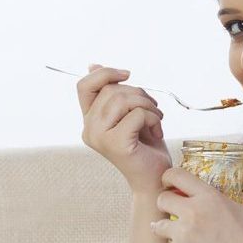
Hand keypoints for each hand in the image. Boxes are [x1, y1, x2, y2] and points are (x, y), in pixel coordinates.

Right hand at [77, 63, 171, 193]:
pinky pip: (137, 114)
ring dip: (149, 105)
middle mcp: (89, 129)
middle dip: (140, 94)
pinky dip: (154, 118)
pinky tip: (157, 132)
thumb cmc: (146, 146)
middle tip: (154, 109)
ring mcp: (99, 137)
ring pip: (124, 99)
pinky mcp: (115, 143)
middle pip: (111, 90)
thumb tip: (93, 65)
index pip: (84, 86)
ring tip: (157, 120)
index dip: (106, 73)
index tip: (128, 74)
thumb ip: (113, 93)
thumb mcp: (130, 112)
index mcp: (90, 120)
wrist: (155, 178)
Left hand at [150, 167, 242, 242]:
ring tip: (172, 232)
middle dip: (166, 203)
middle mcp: (192, 212)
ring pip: (157, 225)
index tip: (170, 182)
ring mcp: (182, 234)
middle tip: (173, 209)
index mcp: (209, 196)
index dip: (169, 177)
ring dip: (164, 227)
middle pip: (162, 199)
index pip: (176, 175)